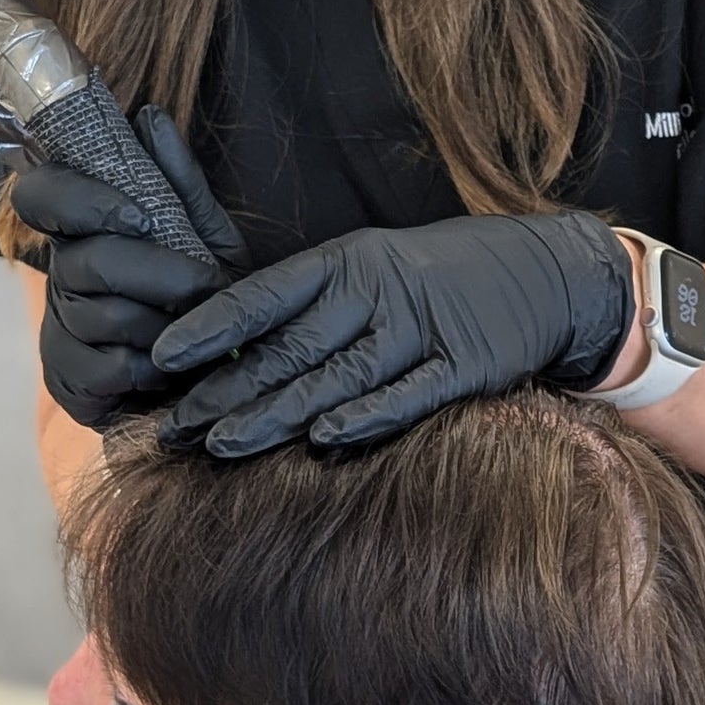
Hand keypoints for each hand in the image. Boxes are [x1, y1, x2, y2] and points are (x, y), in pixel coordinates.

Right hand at [12, 107, 249, 430]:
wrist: (222, 375)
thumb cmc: (209, 299)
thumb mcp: (209, 237)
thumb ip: (181, 183)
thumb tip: (149, 116)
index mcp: (86, 231)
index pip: (41, 195)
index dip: (81, 202)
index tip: (139, 218)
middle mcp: (63, 275)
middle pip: (87, 262)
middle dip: (159, 274)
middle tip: (204, 285)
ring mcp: (60, 330)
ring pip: (103, 316)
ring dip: (163, 325)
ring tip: (193, 329)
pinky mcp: (68, 382)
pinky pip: (105, 368)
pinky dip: (150, 368)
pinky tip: (169, 368)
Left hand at [151, 211, 634, 455]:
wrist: (544, 272)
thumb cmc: (439, 275)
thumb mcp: (372, 266)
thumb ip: (311, 304)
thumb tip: (232, 349)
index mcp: (347, 260)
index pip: (264, 293)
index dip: (212, 325)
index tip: (161, 356)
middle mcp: (378, 291)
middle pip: (290, 347)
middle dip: (226, 389)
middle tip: (172, 426)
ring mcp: (423, 328)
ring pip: (336, 376)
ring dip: (277, 413)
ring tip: (221, 444)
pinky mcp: (465, 366)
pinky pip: (410, 395)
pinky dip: (367, 417)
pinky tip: (325, 440)